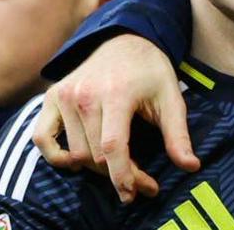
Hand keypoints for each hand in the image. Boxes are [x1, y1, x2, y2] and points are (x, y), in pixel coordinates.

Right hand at [33, 34, 198, 202]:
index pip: (113, 147)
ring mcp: (64, 95)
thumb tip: (191, 166)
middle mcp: (85, 94)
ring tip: (118, 165)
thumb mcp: (171, 98)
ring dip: (96, 168)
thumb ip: (178, 134)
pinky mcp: (52, 97)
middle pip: (95, 155)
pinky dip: (56, 156)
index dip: (125, 176)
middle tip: (140, 180)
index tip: (139, 192)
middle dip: (119, 175)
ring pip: (75, 153)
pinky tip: (77, 161)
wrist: (124, 39)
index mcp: (116, 93)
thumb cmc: (150, 70)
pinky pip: (42, 138)